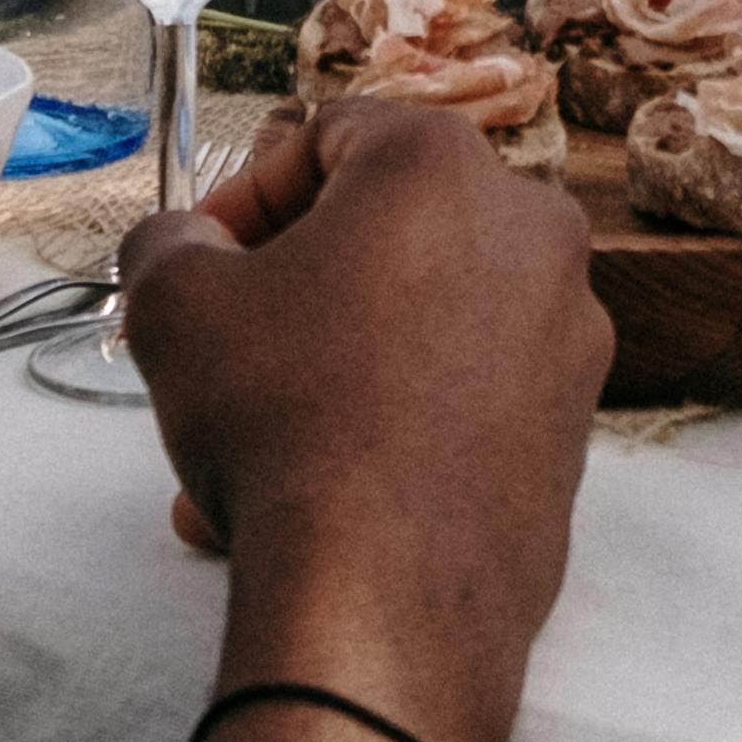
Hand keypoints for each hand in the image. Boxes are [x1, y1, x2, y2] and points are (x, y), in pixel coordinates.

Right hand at [122, 98, 610, 741]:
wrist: (384, 604)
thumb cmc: (282, 421)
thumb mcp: (175, 305)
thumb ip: (168, 242)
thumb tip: (184, 244)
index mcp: (444, 166)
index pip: (329, 137)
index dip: (244, 197)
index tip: (196, 262)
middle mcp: (531, 234)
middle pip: (381, 236)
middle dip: (286, 296)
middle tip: (217, 353)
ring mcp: (567, 339)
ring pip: (413, 330)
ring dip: (323, 376)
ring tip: (236, 458)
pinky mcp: (573, 434)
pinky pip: (458, 402)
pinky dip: (388, 429)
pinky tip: (307, 502)